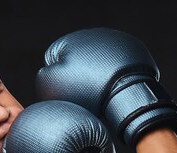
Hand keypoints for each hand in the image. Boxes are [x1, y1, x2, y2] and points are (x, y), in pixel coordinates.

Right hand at [36, 27, 176, 145]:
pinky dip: (116, 74)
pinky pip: (118, 64)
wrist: (126, 93)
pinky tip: (116, 85)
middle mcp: (93, 35)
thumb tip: (49, 70)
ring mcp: (115, 40)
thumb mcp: (51, 86)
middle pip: (78, 60)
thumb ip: (43, 76)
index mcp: (70, 40)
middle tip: (85, 93)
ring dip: (98, 74)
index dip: (58, 79)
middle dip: (80, 75)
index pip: (54, 61)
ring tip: (102, 91)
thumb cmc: (87, 91)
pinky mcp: (133, 49)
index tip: (69, 91)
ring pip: (99, 62)